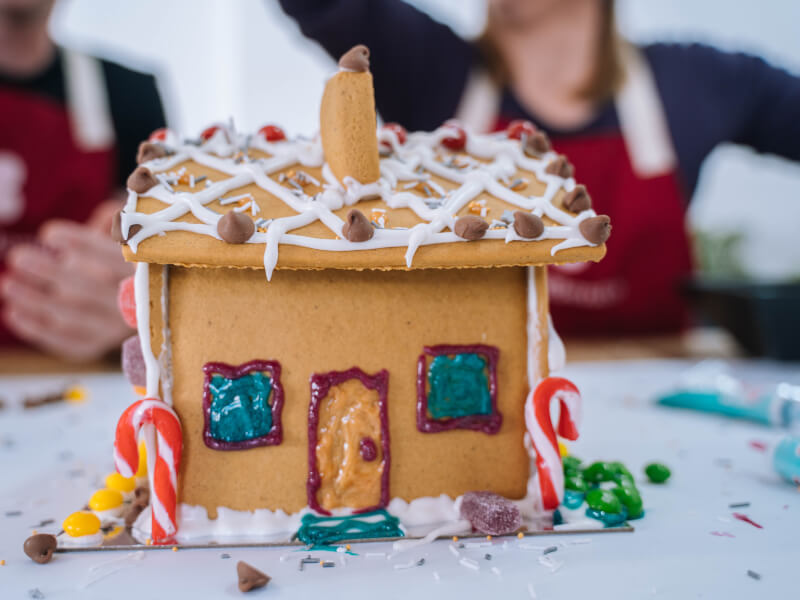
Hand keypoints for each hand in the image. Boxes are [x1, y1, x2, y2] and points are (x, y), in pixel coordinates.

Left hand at [1, 201, 133, 361]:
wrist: (153, 310)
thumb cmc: (131, 268)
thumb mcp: (137, 244)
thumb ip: (121, 228)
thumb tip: (105, 217)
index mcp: (145, 274)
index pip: (113, 257)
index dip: (81, 244)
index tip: (49, 233)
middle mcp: (133, 304)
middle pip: (89, 288)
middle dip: (50, 273)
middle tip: (18, 257)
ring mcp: (115, 329)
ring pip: (74, 317)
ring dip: (36, 302)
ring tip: (8, 284)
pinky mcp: (99, 347)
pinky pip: (67, 343)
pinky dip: (38, 330)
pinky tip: (13, 313)